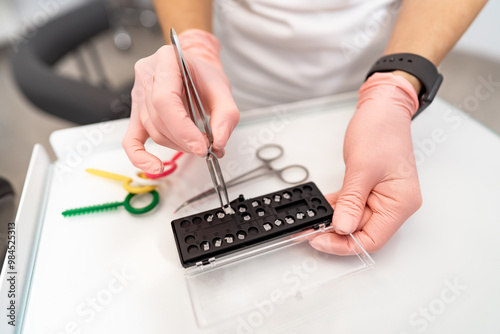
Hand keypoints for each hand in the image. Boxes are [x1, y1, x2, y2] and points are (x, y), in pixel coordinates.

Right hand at [122, 29, 239, 173]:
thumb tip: (218, 143)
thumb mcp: (223, 89)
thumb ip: (226, 116)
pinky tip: (156, 167)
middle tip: (205, 148)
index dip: (183, 129)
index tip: (201, 146)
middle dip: (184, 140)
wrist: (195, 72)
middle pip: (159, 118)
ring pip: (152, 130)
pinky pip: (131, 140)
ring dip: (176, 145)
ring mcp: (137, 96)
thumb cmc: (204, 77)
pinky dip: (141, 157)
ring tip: (196, 145)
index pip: (165, 100)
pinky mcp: (136, 115)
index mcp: (166, 61)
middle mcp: (146, 75)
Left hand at [310, 72, 421, 254]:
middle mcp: (395, 204)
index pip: (372, 239)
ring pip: (354, 220)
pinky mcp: (371, 190)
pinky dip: (336, 207)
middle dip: (334, 232)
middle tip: (308, 229)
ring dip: (333, 220)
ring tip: (310, 219)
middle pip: (362, 232)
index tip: (319, 240)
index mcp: (401, 203)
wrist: (383, 109)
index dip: (344, 245)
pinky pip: (352, 206)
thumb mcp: (362, 169)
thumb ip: (351, 202)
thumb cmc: (381, 131)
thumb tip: (342, 229)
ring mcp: (383, 197)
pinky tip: (321, 206)